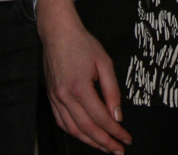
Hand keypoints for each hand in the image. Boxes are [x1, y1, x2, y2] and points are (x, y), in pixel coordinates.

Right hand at [35, 0, 130, 153]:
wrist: (58, 33)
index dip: (115, 132)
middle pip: (87, 129)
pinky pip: (62, 122)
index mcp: (80, 88)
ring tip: (104, 147)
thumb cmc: (82, 44)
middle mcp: (65, 97)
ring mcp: (56, 98)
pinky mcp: (51, 97)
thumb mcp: (104, 63)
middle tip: (118, 150)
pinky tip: (85, 135)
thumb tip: (117, 115)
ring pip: (72, 130)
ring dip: (89, 142)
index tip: (126, 139)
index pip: (101, 118)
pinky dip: (74, 133)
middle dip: (104, 142)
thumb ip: (112, 91)